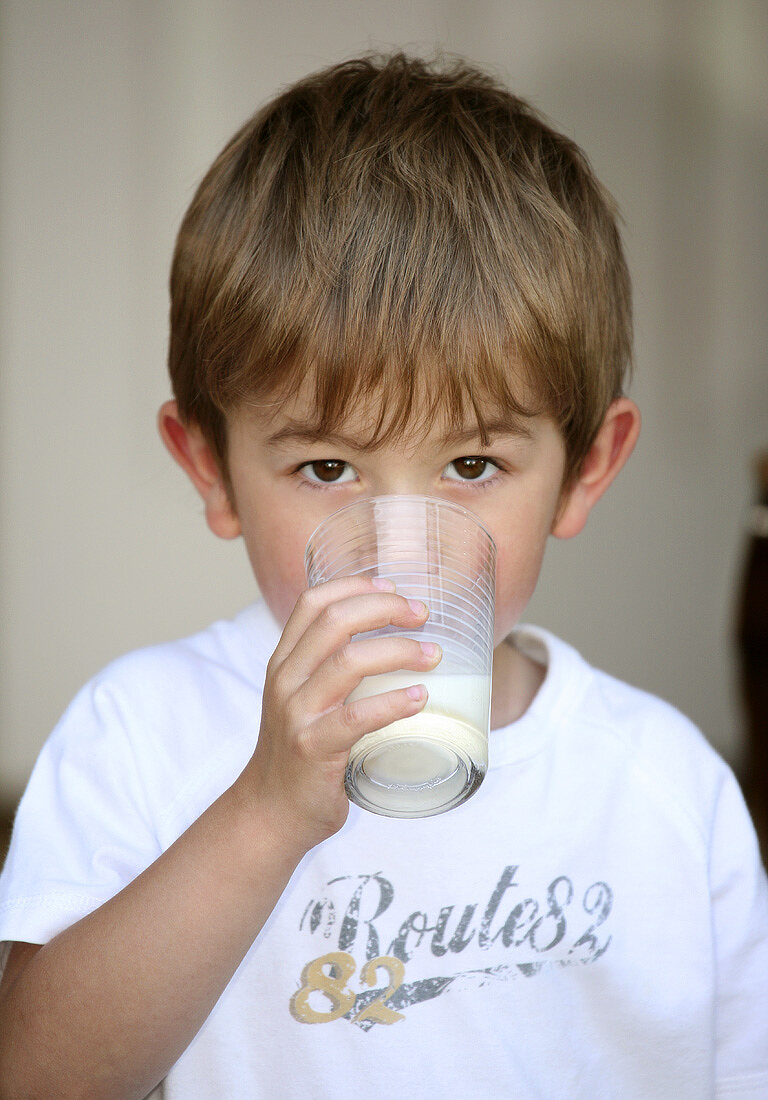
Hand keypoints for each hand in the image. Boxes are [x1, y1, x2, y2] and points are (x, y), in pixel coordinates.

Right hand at [236, 576, 441, 847]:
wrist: (270, 812)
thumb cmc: (301, 753)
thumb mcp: (304, 700)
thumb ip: (334, 673)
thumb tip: (397, 645)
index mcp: (284, 662)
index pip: (312, 603)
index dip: (355, 586)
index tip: (394, 586)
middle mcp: (286, 680)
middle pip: (334, 622)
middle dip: (384, 609)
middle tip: (423, 615)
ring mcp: (297, 714)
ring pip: (348, 663)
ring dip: (398, 651)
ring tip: (433, 655)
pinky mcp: (312, 749)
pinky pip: (356, 718)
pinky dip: (393, 703)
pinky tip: (420, 698)